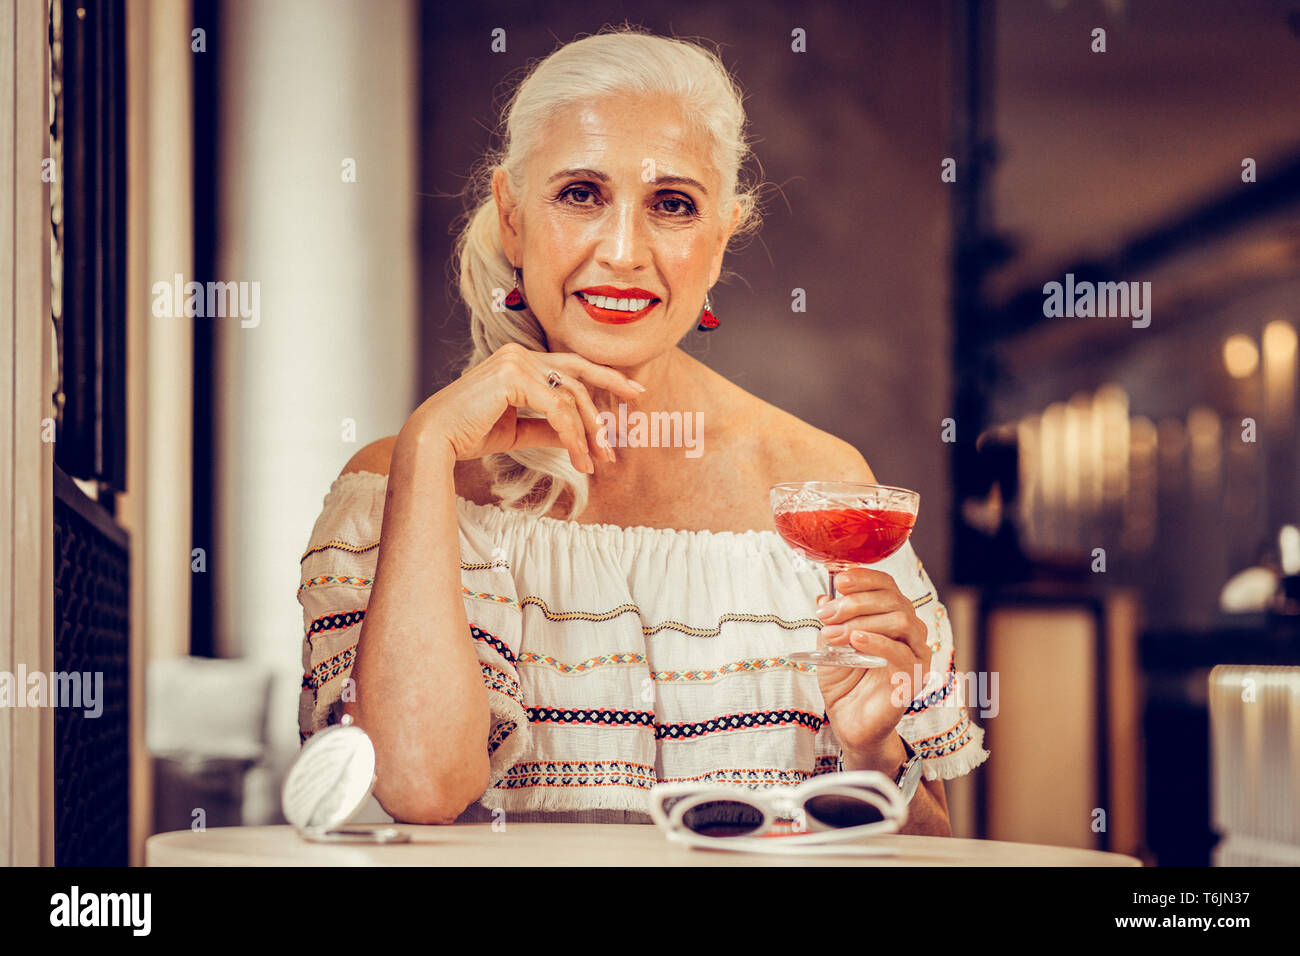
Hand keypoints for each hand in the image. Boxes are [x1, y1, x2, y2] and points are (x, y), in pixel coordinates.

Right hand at [405, 342, 643, 469]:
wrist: (434, 440)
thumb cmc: (468, 434)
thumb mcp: (518, 430)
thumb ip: (548, 427)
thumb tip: (578, 435)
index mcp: (520, 360)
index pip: (573, 366)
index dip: (607, 378)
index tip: (635, 392)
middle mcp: (519, 354)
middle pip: (579, 380)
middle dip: (602, 415)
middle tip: (616, 448)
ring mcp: (516, 361)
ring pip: (571, 397)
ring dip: (588, 434)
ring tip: (596, 463)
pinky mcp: (513, 376)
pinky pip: (557, 409)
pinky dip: (572, 436)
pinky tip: (578, 459)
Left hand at [813, 568, 933, 761]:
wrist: (848, 721)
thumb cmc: (844, 681)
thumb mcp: (830, 643)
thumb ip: (833, 620)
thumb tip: (825, 596)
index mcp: (892, 617)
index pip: (887, 586)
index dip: (865, 578)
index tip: (839, 579)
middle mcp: (910, 632)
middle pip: (893, 600)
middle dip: (856, 602)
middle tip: (827, 614)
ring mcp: (916, 654)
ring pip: (901, 621)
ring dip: (862, 621)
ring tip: (834, 632)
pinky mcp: (914, 678)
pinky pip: (902, 653)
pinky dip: (877, 642)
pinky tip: (855, 641)